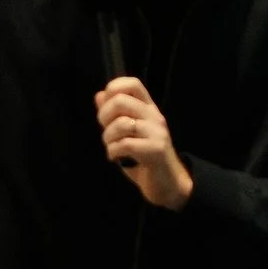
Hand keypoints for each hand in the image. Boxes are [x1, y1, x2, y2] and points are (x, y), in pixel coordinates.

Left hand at [95, 76, 193, 209]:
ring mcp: (156, 132)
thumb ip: (115, 115)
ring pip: (121, 123)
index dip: (114, 88)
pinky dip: (112, 152)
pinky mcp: (155, 150)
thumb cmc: (145, 159)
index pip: (133, 84)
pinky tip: (115, 158)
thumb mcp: (128, 134)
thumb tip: (99, 95)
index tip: (106, 107)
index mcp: (148, 109)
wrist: (168, 184)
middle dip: (104, 116)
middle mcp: (154, 116)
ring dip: (108, 138)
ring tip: (111, 147)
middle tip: (106, 131)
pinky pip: (125, 144)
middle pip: (121, 101)